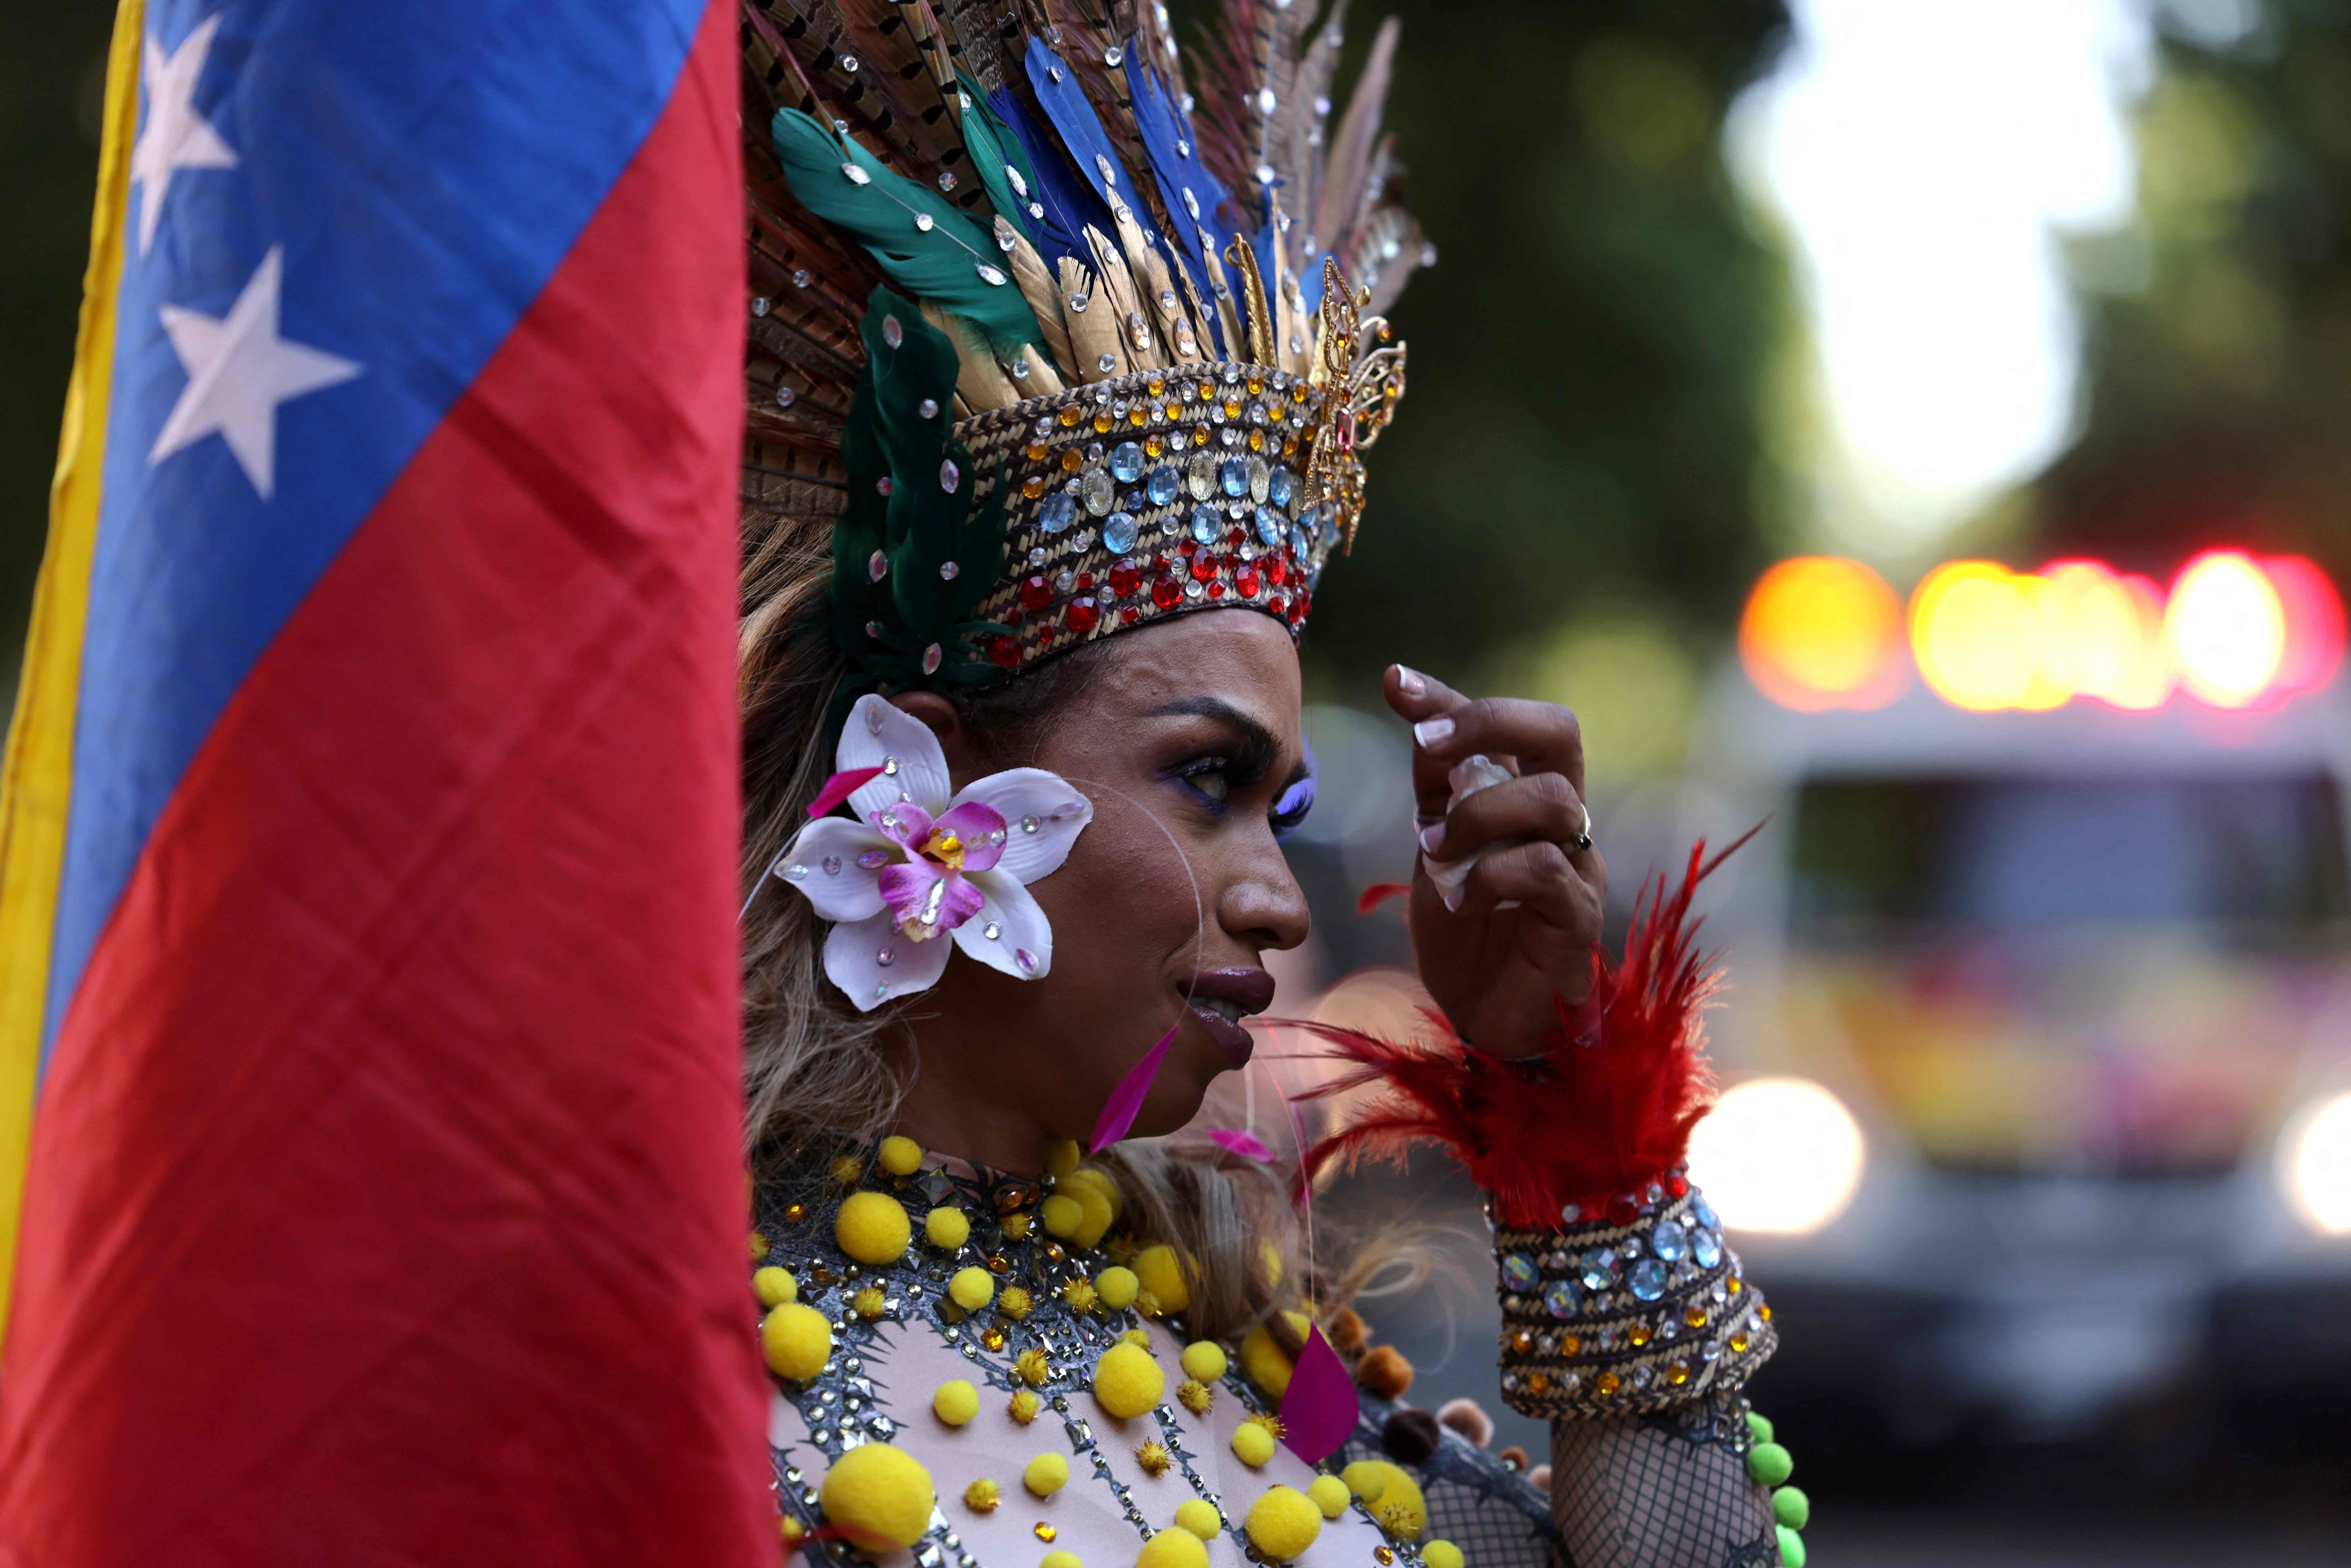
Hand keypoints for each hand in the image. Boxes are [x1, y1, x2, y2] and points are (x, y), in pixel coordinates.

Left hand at [1382, 664, 1605, 1058]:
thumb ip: (1434, 779)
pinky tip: (1460, 901)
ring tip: (1434, 851)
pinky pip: (1548, 869)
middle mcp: (1565, 819)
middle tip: (1425, 749)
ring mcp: (1580, 865)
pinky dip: (1491, 876)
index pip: (1507, 722)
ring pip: (1553, 798)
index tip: (1394, 684)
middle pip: (1560, 732)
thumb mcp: (1437, 842)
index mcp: (1528, 794)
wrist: (1486, 1017)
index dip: (1451, 697)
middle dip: (1488, 724)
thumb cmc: (1467, 927)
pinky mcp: (1579, 917)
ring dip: (1478, 816)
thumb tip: (1404, 687)